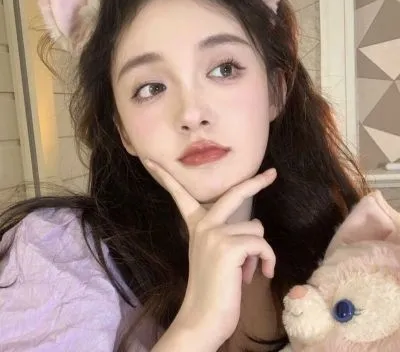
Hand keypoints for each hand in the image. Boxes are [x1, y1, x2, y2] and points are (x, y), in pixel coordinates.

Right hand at [145, 160, 276, 349]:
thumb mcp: (214, 255)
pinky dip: (267, 260)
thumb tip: (254, 227)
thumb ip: (225, 235)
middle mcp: (203, 225)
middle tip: (272, 173)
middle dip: (256, 182)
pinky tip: (260, 274)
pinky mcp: (229, 246)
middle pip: (234, 194)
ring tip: (247, 269)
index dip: (166, 177)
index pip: (179, 195)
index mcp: (196, 226)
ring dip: (259, 251)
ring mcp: (214, 234)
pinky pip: (261, 245)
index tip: (151, 160)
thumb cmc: (213, 289)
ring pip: (256, 228)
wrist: (203, 319)